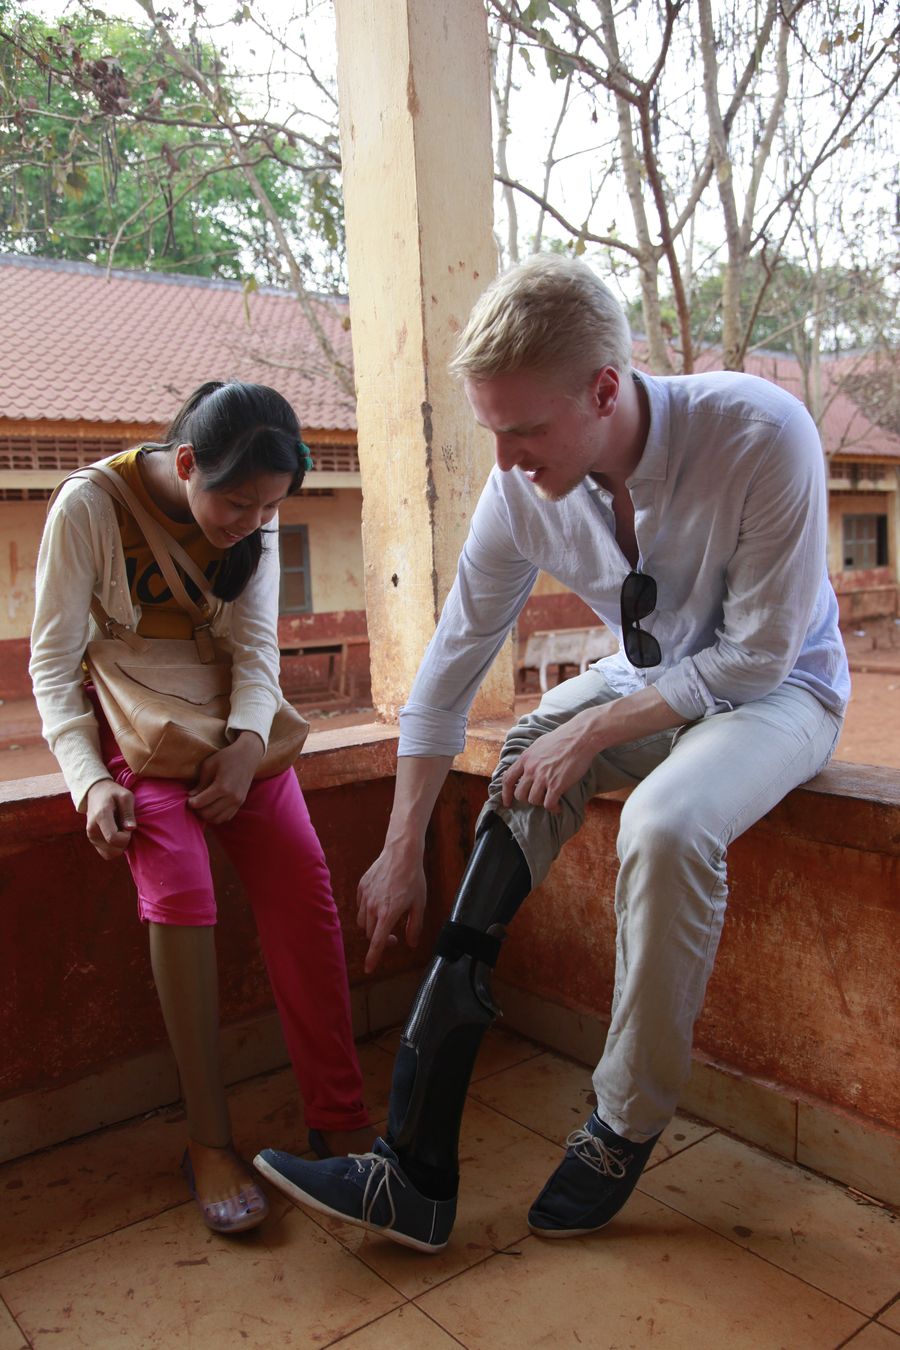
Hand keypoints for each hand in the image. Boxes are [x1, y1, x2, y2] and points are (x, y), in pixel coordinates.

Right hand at [86, 779, 136, 858]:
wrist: (95, 792)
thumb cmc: (113, 793)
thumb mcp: (125, 796)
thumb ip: (128, 812)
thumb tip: (130, 828)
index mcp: (101, 816)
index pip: (114, 839)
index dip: (126, 836)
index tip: (128, 825)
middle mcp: (92, 829)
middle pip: (113, 850)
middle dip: (124, 842)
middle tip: (124, 827)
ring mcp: (91, 836)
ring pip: (110, 854)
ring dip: (119, 845)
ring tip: (119, 830)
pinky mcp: (92, 841)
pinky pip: (106, 853)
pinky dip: (114, 847)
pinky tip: (115, 834)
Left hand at [187, 732, 263, 823]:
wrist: (249, 755)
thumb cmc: (227, 757)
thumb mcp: (209, 765)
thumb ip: (200, 783)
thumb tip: (191, 796)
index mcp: (222, 787)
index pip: (200, 803)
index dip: (190, 803)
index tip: (188, 798)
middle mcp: (232, 797)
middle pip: (208, 814)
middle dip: (197, 810)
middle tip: (194, 802)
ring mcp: (238, 802)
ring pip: (217, 819)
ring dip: (207, 815)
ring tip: (202, 806)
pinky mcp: (241, 803)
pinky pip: (226, 817)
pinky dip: (217, 816)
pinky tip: (212, 807)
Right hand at [356, 843, 426, 974]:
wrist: (401, 853)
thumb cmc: (413, 879)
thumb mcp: (420, 904)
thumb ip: (414, 926)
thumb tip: (411, 943)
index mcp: (388, 914)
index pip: (377, 942)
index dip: (373, 958)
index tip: (368, 969)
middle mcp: (373, 907)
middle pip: (371, 934)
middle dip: (381, 940)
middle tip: (396, 937)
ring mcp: (365, 897)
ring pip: (363, 922)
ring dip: (373, 927)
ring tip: (387, 918)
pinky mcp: (361, 887)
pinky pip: (360, 907)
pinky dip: (368, 911)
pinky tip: (380, 903)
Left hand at [501, 710, 600, 813]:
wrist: (580, 737)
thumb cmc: (563, 738)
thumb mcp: (539, 745)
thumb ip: (531, 758)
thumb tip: (528, 766)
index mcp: (525, 758)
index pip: (508, 779)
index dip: (505, 794)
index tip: (507, 802)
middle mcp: (531, 769)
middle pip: (520, 794)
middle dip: (527, 798)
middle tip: (537, 797)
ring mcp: (543, 777)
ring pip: (533, 800)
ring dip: (541, 802)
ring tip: (549, 799)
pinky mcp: (556, 784)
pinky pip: (549, 804)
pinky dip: (553, 808)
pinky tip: (558, 806)